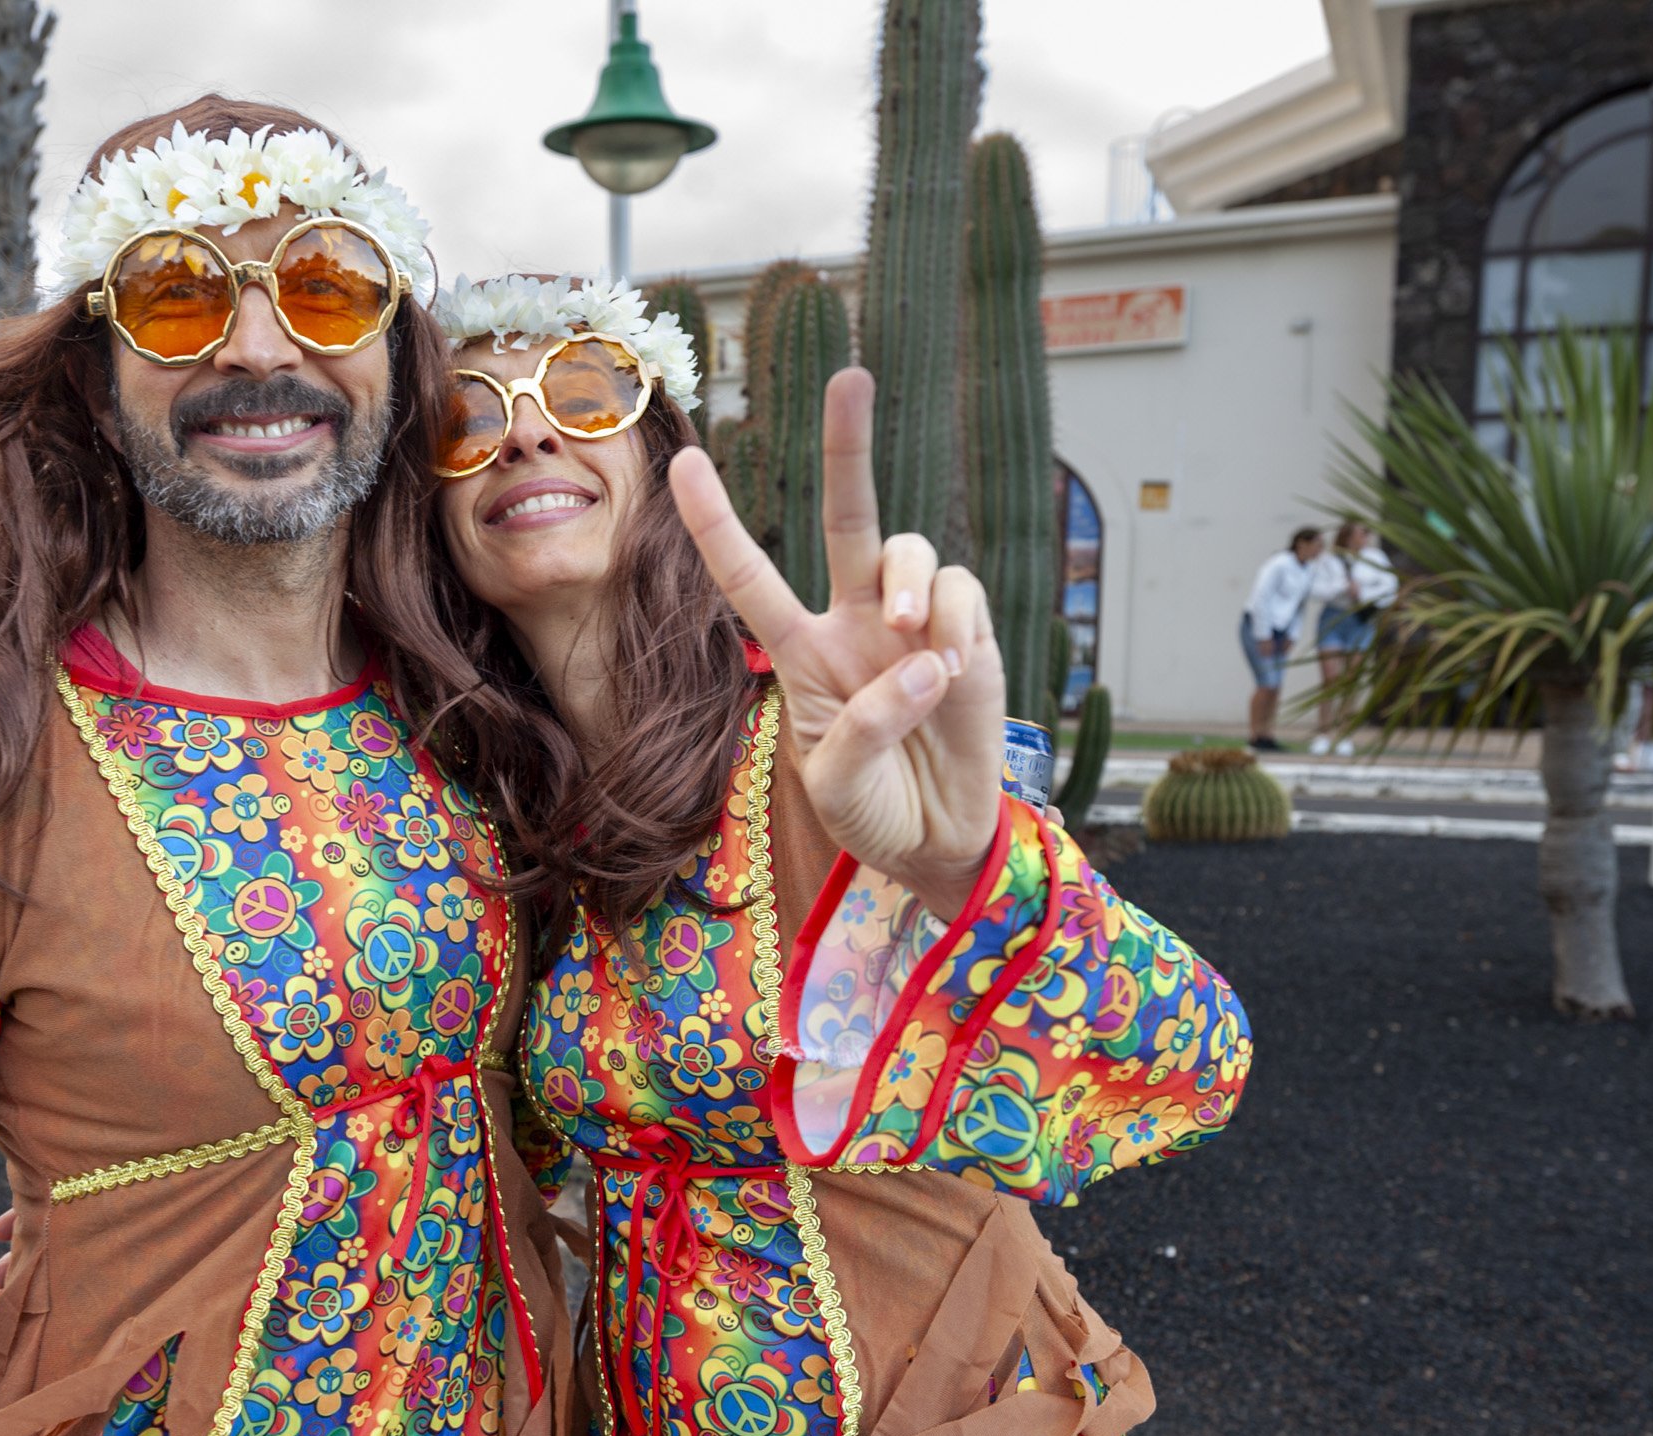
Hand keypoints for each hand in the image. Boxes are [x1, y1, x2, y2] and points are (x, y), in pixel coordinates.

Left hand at [667, 367, 1006, 918]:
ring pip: (908, 549)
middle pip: (848, 516)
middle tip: (850, 376)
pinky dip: (958, 619)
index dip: (716, 522)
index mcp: (802, 651)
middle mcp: (855, 622)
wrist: (937, 843)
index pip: (748, 576)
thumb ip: (862, 730)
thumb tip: (925, 662)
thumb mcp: (836, 787)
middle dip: (847, 444)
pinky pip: (961, 591)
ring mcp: (915, 625)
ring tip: (914, 641)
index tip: (680, 461)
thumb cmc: (870, 812)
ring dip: (907, 581)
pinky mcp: (972, 635)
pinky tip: (954, 668)